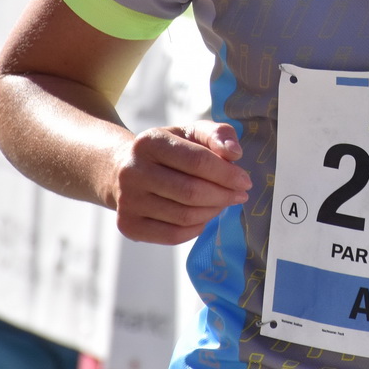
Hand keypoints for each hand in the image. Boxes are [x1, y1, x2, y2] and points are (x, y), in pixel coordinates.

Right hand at [108, 123, 250, 243]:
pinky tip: (203, 216)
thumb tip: (234, 153)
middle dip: (223, 195)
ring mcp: (127, 200)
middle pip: (191, 191)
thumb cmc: (168, 151)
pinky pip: (173, 235)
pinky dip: (197, 228)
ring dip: (213, 211)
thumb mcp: (191, 133)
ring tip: (222, 203)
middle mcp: (132, 171)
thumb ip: (218, 134)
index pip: (197, 161)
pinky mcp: (128, 225)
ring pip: (184, 216)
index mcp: (150, 141)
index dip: (227, 174)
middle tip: (239, 195)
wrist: (124, 170)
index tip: (245, 181)